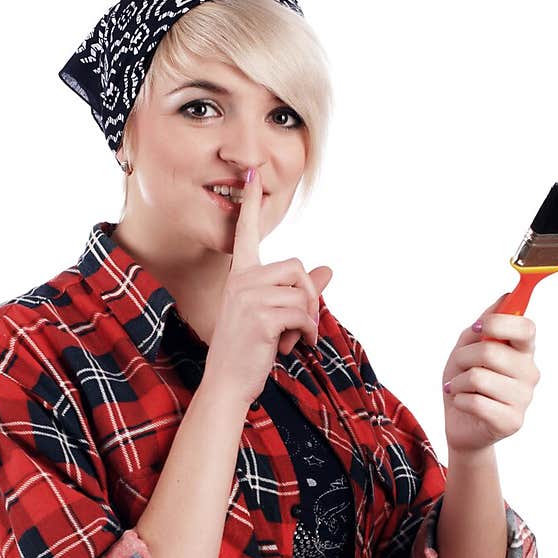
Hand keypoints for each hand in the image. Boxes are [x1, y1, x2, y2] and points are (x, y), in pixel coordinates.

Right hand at [203, 167, 332, 406]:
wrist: (228, 383)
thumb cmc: (249, 351)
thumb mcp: (275, 317)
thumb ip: (301, 292)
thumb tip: (329, 270)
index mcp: (240, 276)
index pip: (245, 233)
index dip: (249, 204)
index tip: (252, 175)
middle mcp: (241, 280)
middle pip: (296, 267)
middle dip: (308, 297)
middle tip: (299, 325)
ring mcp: (249, 296)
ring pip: (302, 293)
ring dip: (307, 320)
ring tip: (291, 339)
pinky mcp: (261, 315)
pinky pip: (302, 313)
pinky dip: (306, 333)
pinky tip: (291, 347)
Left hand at [440, 295, 540, 453]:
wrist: (460, 423)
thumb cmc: (466, 383)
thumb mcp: (467, 347)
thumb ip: (485, 323)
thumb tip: (504, 298)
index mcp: (523, 351)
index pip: (526, 328)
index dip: (499, 323)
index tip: (478, 328)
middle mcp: (529, 373)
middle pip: (491, 351)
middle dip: (463, 357)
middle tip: (459, 368)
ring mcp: (524, 398)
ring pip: (478, 377)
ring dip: (458, 382)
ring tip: (460, 389)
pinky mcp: (512, 421)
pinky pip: (475, 402)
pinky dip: (459, 400)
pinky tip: (463, 404)